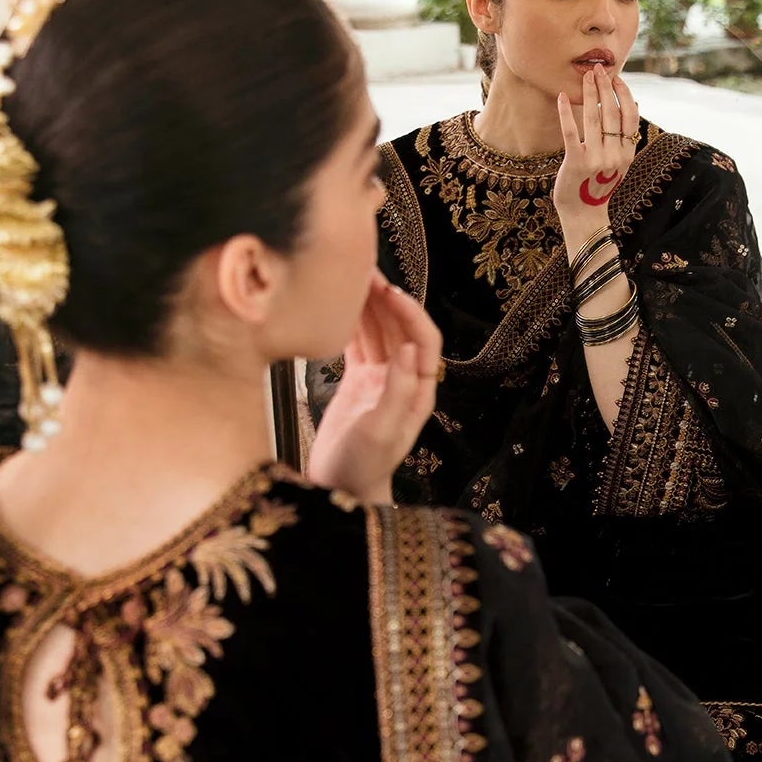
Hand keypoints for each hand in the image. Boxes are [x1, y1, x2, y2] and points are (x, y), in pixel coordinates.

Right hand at [308, 272, 441, 504]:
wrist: (340, 488)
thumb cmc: (362, 467)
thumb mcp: (380, 431)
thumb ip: (397, 391)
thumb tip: (410, 348)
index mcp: (417, 391)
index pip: (424, 340)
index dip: (410, 312)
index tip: (389, 292)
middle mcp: (403, 381)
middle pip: (401, 329)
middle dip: (386, 299)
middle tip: (364, 272)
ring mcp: (380, 380)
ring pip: (379, 332)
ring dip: (368, 305)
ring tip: (350, 279)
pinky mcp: (359, 382)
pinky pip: (359, 344)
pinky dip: (351, 323)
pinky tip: (337, 306)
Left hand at [553, 67, 638, 253]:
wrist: (583, 214)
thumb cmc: (597, 186)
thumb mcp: (617, 164)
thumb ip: (624, 138)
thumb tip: (634, 105)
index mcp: (627, 154)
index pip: (629, 116)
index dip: (623, 94)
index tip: (616, 77)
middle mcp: (614, 155)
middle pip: (611, 113)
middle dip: (605, 87)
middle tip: (598, 69)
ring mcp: (596, 159)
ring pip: (593, 118)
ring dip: (589, 94)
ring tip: (586, 77)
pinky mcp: (576, 162)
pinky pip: (571, 132)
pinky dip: (566, 112)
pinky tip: (561, 97)